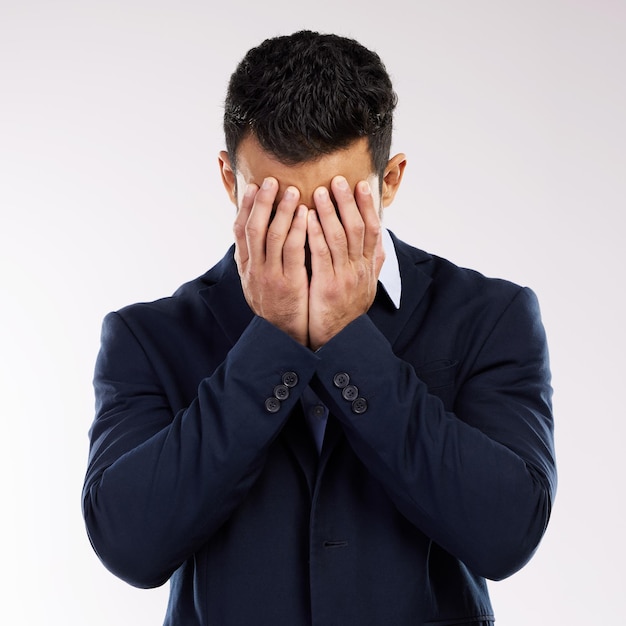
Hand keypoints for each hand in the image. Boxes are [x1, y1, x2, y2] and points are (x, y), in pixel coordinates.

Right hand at [233, 178, 309, 345]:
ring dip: (282, 211)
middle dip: (263, 202)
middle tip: (272, 180)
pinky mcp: (289, 284)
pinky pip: (293, 252)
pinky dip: (298, 230)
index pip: (241, 230)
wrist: (281, 338)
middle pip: (255, 228)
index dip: (247, 207)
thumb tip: (255, 235)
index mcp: (246, 267)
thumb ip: (257, 259)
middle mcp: (254, 269)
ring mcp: (270, 277)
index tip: (254, 187)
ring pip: (273, 236)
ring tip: (292, 191)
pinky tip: (306, 216)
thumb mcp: (257, 283)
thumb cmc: (274, 306)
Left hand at [306, 176, 384, 350]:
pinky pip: (321, 255)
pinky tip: (307, 219)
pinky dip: (315, 234)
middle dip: (348, 202)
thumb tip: (379, 241)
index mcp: (368, 266)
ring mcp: (345, 277)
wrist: (340, 340)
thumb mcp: (366, 286)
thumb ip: (372, 263)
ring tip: (319, 191)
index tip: (362, 184)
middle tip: (338, 180)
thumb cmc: (348, 310)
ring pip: (340, 238)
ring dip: (330, 212)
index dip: (368, 205)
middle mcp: (360, 269)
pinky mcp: (327, 286)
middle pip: (357, 228)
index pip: (372, 229)